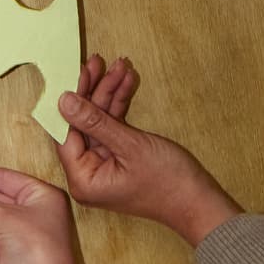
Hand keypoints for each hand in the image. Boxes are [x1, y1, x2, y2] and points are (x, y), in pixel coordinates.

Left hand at [54, 58, 238, 244]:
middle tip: (99, 62)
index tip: (77, 72)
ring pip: (100, 121)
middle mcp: (88, 174)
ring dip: (110, 94)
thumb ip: (95, 121)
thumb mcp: (129, 145)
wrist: (199, 201)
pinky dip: (120, 106)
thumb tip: (64, 101)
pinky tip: (127, 82)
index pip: (66, 133)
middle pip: (82, 124)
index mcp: (83, 179)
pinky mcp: (119, 158)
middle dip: (94, 91)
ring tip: (120, 66)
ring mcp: (104, 165)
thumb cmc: (167, 181)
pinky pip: (114, 127)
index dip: (72, 100)